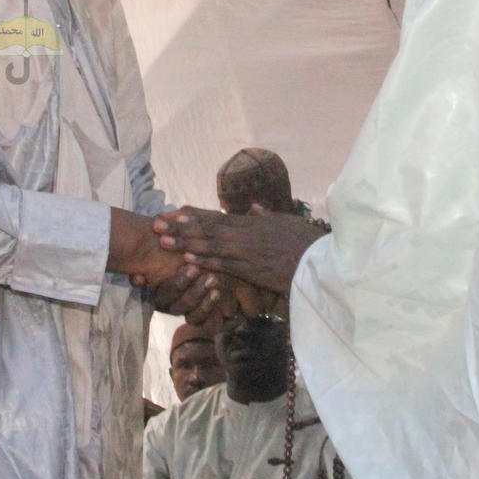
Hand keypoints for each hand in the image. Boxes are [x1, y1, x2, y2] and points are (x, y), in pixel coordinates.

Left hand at [153, 206, 325, 295]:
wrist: (321, 261)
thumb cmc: (306, 242)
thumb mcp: (286, 222)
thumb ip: (267, 216)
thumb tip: (254, 208)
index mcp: (251, 223)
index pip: (215, 217)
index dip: (192, 216)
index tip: (172, 213)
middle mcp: (246, 235)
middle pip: (207, 230)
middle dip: (181, 228)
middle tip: (157, 225)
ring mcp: (248, 253)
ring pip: (211, 247)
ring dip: (186, 244)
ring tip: (164, 241)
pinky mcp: (252, 270)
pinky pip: (224, 265)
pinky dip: (205, 262)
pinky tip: (188, 262)